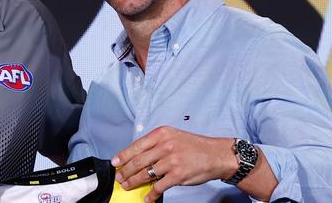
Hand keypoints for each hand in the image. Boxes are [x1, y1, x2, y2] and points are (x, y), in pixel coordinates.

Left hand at [111, 126, 237, 202]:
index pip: (136, 146)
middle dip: (126, 171)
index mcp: (161, 134)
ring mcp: (171, 161)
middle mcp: (165, 146)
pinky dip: (151, 194)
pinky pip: (159, 187)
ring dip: (134, 182)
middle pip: (138, 161)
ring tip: (127, 186)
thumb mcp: (173, 136)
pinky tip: (147, 198)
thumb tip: (137, 156)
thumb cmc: (194, 146)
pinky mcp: (178, 175)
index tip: (115, 163)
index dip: (123, 156)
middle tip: (120, 178)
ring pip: (146, 174)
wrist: (216, 155)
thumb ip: (156, 144)